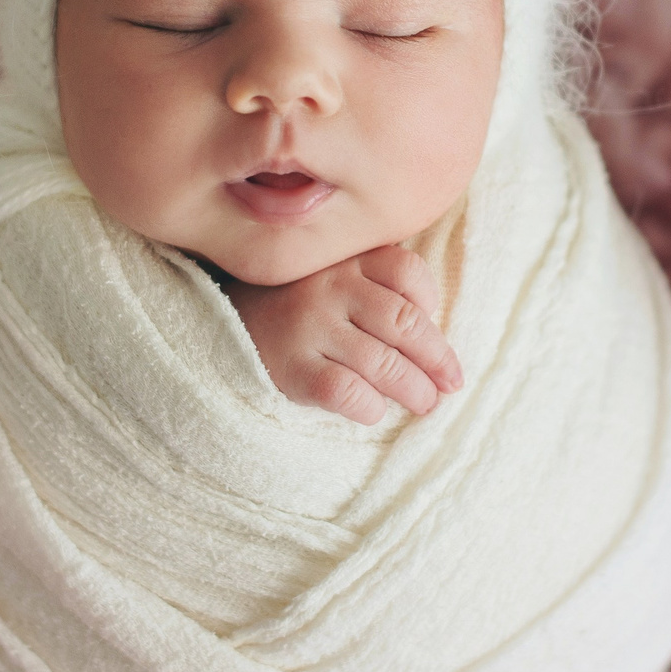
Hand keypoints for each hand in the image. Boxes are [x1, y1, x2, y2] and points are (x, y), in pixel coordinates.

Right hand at [223, 245, 461, 423]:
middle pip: (405, 323)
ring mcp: (310, 327)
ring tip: (425, 403)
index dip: (431, 301)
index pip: (407, 271)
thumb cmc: (295, 305)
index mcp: (346, 261)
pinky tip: (373, 410)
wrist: (220, 325)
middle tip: (450, 384)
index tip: (433, 326)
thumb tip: (434, 337)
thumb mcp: (331, 276)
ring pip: (383, 364)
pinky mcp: (292, 369)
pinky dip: (371, 407)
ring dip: (415, 390)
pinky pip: (347, 392)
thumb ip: (376, 286)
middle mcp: (329, 288)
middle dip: (437, 359)